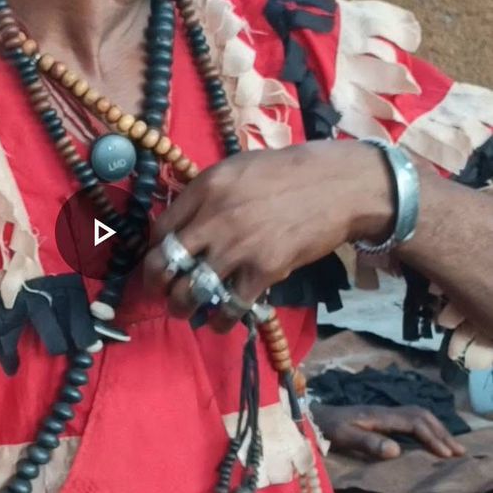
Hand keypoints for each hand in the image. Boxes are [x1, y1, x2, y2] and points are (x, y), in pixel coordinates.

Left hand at [144, 142, 392, 326]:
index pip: (160, 228)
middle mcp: (214, 218)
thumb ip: (208, 194)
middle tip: (160, 292)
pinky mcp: (264, 271)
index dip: (153, 250)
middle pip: (165, 262)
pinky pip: (229, 306)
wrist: (339, 186)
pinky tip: (218, 322)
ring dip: (182, 307)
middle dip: (155, 284)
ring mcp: (238, 247)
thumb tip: (186, 221)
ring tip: (184, 311)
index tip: (158, 259)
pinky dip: (219, 320)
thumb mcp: (238, 169)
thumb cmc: (290, 172)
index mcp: (206, 188)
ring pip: (191, 290)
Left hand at [312, 402, 465, 460]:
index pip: (414, 423)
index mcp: (379, 416)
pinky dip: (426, 428)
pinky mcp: (380, 418)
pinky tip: (429, 440)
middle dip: (441, 432)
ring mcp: (383, 413)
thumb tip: (397, 450)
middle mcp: (385, 411)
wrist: (311, 416)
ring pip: (418, 415)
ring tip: (451, 446)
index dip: (432, 438)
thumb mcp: (344, 437)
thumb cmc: (325, 429)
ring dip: (436, 429)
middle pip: (421, 415)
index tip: (445, 455)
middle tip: (458, 451)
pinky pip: (410, 419)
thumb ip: (369, 443)